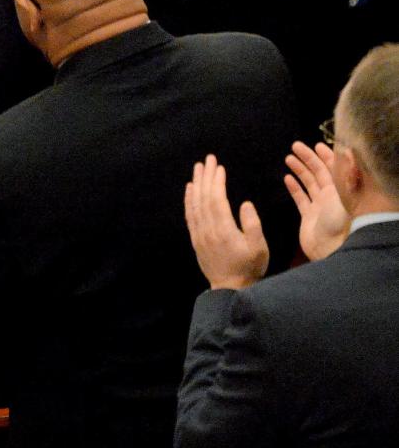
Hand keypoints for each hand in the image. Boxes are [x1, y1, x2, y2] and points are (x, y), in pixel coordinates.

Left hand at [184, 154, 268, 290]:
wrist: (230, 288)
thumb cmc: (249, 267)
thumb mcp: (259, 247)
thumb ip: (252, 224)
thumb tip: (244, 203)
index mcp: (224, 230)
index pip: (217, 199)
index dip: (217, 181)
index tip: (218, 166)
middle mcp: (208, 229)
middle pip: (204, 197)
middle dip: (205, 176)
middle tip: (207, 159)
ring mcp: (199, 233)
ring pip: (195, 203)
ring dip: (196, 184)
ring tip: (198, 168)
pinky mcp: (195, 238)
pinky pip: (189, 214)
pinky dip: (189, 199)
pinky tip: (190, 188)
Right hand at [284, 141, 348, 259]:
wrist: (331, 249)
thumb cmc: (339, 221)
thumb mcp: (343, 194)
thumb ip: (344, 172)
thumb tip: (346, 151)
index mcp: (340, 190)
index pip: (333, 168)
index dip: (326, 156)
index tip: (316, 145)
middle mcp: (330, 196)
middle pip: (319, 173)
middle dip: (308, 159)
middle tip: (295, 146)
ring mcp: (319, 206)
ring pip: (308, 183)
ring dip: (299, 170)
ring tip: (288, 158)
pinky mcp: (308, 216)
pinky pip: (300, 198)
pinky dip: (293, 188)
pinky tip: (286, 178)